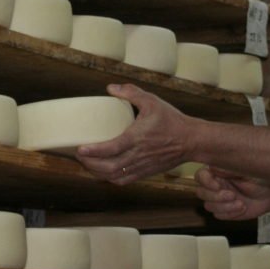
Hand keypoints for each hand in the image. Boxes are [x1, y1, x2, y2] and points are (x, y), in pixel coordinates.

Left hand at [76, 83, 196, 184]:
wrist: (191, 140)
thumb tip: (110, 88)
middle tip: (78, 155)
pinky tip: (103, 173)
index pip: (112, 148)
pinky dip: (110, 179)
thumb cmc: (172, 120)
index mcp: (138, 138)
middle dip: (90, 164)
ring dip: (97, 173)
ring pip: (114, 176)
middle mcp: (138, 155)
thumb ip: (131, 93)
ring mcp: (142, 167)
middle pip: (108, 167)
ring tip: (86, 164)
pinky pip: (124, 180)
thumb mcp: (152, 101)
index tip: (79, 149)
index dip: (94, 151)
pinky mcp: (145, 173)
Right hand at [195, 167, 269, 220]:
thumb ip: (228, 169)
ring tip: (241, 203)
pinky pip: (219, 216)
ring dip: (225, 206)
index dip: (206, 182)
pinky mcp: (225, 211)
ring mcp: (219, 199)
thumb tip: (212, 167)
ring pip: (209, 206)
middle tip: (232, 195)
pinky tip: (242, 208)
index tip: (218, 185)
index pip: (200, 176)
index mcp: (218, 172)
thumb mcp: (245, 169)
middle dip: (216, 197)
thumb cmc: (260, 177)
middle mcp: (216, 184)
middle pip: (201, 193)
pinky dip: (230, 213)